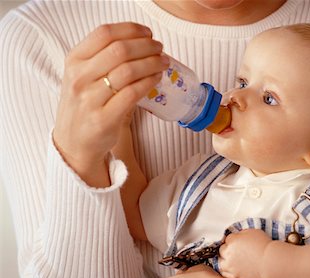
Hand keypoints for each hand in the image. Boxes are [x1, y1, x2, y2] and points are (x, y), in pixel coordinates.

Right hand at [53, 22, 168, 185]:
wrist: (73, 142)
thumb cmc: (84, 105)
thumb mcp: (83, 76)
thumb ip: (104, 59)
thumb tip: (143, 43)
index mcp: (73, 60)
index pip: (104, 33)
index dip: (131, 30)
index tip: (148, 33)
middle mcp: (79, 78)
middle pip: (119, 50)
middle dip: (146, 46)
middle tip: (160, 49)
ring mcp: (90, 99)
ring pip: (128, 71)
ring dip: (152, 63)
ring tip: (163, 62)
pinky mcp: (104, 119)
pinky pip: (132, 94)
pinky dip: (149, 82)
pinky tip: (157, 79)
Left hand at [218, 229, 270, 277]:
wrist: (270, 261)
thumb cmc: (264, 245)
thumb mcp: (252, 231)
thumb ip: (241, 233)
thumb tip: (238, 235)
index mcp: (233, 241)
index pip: (227, 239)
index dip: (233, 239)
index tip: (237, 241)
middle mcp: (229, 253)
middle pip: (222, 250)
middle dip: (227, 248)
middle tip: (234, 249)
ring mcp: (231, 266)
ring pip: (220, 262)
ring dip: (224, 260)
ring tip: (230, 259)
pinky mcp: (235, 276)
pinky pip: (224, 273)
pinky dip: (226, 270)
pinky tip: (230, 268)